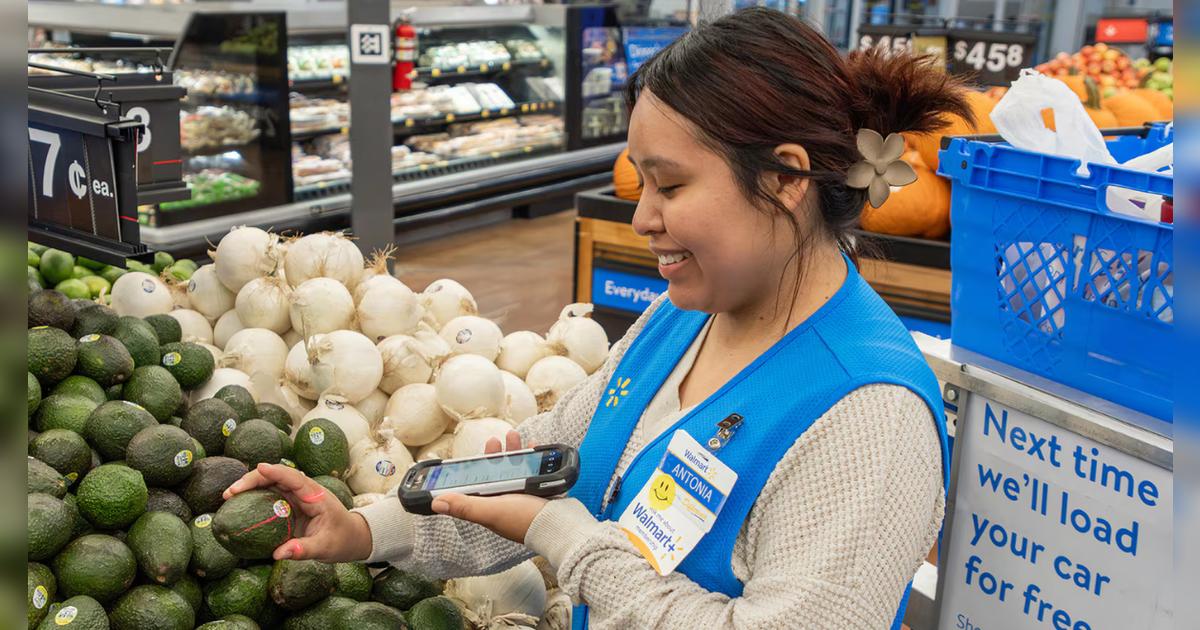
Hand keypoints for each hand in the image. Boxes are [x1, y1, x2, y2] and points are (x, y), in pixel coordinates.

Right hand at [223, 463, 372, 561]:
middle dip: (253, 479)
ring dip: (249, 486)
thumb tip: (278, 554)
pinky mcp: (290, 504)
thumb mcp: (325, 548)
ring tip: (228, 497)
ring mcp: (296, 496)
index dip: (275, 471)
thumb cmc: (341, 540)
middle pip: (276, 476)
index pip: (294, 477)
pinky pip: (269, 496)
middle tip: (230, 492)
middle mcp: (304, 490)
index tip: (258, 468)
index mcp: (315, 494)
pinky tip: (237, 505)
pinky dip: (253, 497)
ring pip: (270, 483)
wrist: (351, 537)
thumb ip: (303, 550)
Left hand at [430, 430, 548, 543]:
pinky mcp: (540, 493)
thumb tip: (436, 503)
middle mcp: (506, 501)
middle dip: (496, 455)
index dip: (477, 466)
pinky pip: (534, 472)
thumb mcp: (490, 511)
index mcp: (491, 506)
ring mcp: (524, 497)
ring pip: (515, 470)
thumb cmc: (524, 521)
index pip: (478, 483)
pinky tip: (533, 447)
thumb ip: (464, 506)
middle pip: (497, 474)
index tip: (480, 452)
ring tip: (515, 436)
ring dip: (514, 452)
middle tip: (496, 440)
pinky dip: (532, 459)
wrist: (559, 526)